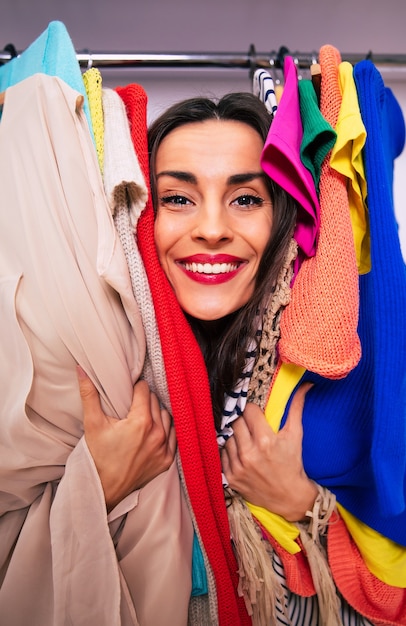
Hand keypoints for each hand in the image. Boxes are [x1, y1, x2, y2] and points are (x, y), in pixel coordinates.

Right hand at [77, 366, 175, 511]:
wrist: (104, 489)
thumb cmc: (98, 457)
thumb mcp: (92, 424)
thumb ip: (89, 394)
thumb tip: (82, 369)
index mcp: (141, 422)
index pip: (144, 390)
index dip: (135, 388)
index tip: (128, 391)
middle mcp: (157, 434)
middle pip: (156, 402)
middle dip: (144, 400)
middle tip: (132, 404)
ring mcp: (164, 448)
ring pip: (167, 417)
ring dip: (157, 413)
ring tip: (142, 416)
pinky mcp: (167, 460)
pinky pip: (174, 436)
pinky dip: (166, 430)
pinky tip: (154, 430)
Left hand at [221, 383, 316, 521]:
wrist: (289, 498)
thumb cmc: (293, 464)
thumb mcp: (296, 435)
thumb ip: (296, 407)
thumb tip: (306, 385)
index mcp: (265, 441)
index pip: (248, 411)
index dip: (253, 411)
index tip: (257, 415)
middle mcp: (249, 454)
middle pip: (236, 422)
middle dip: (243, 422)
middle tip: (252, 428)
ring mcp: (238, 467)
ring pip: (227, 437)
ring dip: (236, 437)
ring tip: (247, 441)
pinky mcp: (231, 478)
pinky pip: (222, 454)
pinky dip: (230, 452)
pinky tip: (241, 454)